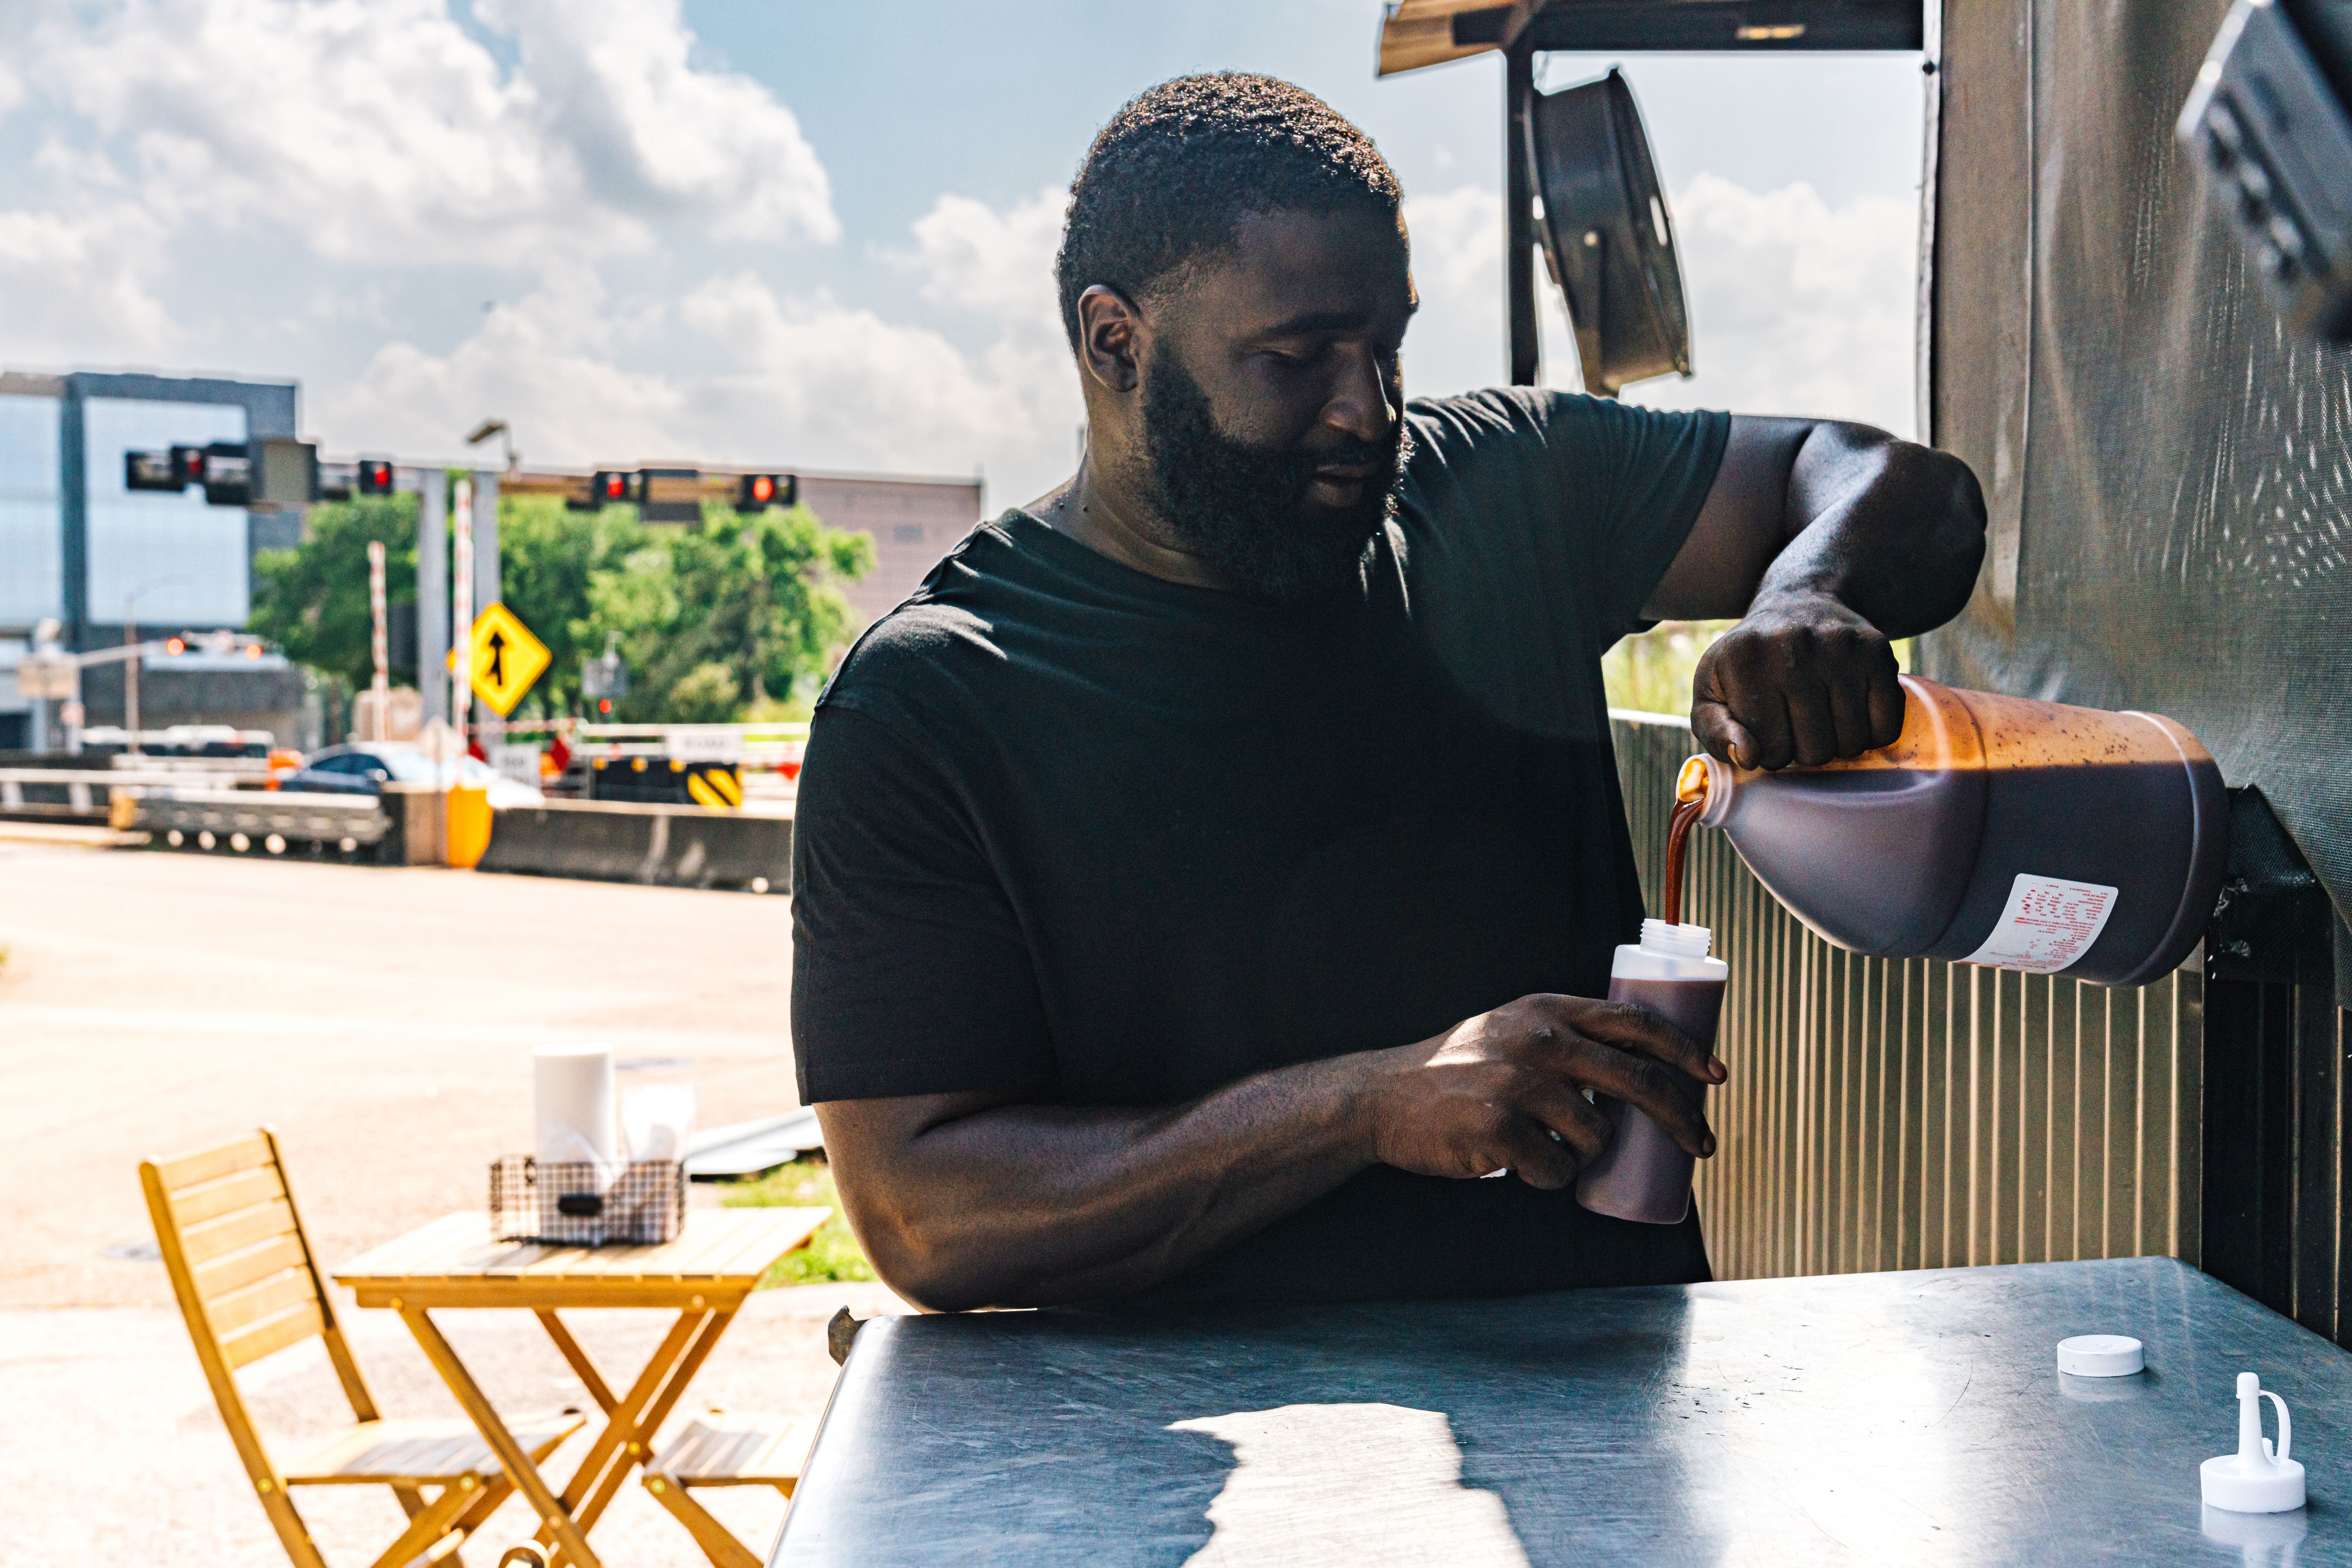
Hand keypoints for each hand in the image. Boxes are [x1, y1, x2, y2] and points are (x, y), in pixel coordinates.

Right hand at [1361, 994, 1723, 1188]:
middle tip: (1703, 1144)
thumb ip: (1562, 1037)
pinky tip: (1519, 1164)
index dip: (1684, 1050)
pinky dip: (1549, 1177)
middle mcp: (1537, 1040)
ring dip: (1586, 1155)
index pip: (1635, 1022)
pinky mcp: (1501, 1128)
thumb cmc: (1456, 1072)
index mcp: (1546, 1009)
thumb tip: (1634, 1074)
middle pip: (1637, 1080)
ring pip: (1597, 1136)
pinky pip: (1556, 1169)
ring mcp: (1519, 1084)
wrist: (1384, 1098)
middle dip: (1682, 1117)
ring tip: (1548, 1147)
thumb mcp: (1510, 1031)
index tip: (1714, 1075)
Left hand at [1690, 589, 1904, 769]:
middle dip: (1804, 751)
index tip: (1767, 729)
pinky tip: (1851, 715)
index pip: (1768, 749)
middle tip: (1797, 725)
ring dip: (1839, 745)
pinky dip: (1873, 735)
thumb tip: (1748, 757)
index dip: (1769, 752)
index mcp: (1744, 660)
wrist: (1798, 604)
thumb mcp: (1711, 693)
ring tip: (1822, 719)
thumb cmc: (1749, 662)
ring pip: (1852, 742)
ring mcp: (1840, 648)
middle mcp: (1793, 648)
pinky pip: (1886, 725)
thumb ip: (1715, 733)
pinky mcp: (1877, 651)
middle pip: (1815, 750)